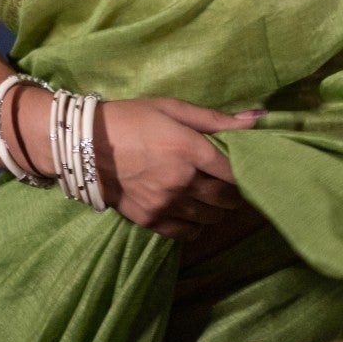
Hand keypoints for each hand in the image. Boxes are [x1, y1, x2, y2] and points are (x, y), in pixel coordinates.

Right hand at [13, 90, 258, 243]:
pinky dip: (195, 225)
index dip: (246, 172)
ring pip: (210, 217)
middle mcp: (180, 180)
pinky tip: (190, 211)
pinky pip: (187, 233)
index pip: (234, 171)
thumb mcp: (172, 109)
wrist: (85, 146)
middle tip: (227, 182)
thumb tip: (257, 120)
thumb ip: (215, 119)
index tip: (246, 168)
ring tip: (209, 196)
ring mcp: (165, 204)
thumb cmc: (132, 119)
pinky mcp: (151, 220)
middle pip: (226, 198)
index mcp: (187, 148)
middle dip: (233, 192)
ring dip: (216, 209)